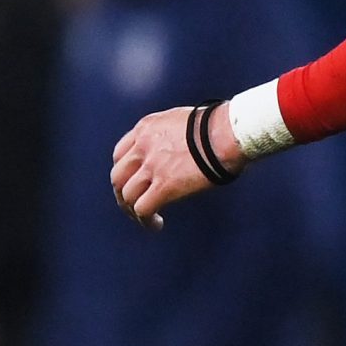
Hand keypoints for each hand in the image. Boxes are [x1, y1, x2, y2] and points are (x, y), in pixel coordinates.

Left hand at [109, 103, 242, 228]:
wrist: (227, 132)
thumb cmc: (217, 125)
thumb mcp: (183, 121)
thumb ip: (171, 134)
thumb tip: (181, 148)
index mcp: (146, 128)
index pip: (120, 153)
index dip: (125, 171)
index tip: (134, 182)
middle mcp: (143, 146)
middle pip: (118, 176)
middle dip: (123, 193)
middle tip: (134, 205)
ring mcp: (152, 166)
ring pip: (127, 195)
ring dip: (133, 210)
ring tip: (147, 219)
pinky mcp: (165, 186)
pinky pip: (143, 209)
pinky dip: (145, 220)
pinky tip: (156, 224)